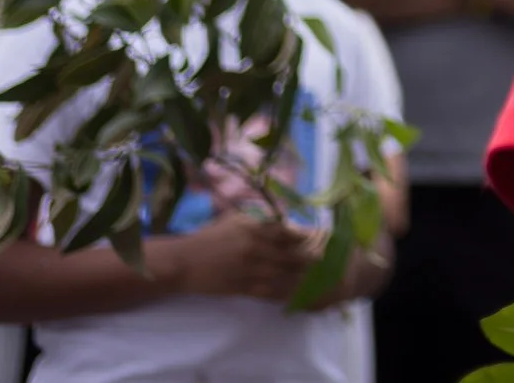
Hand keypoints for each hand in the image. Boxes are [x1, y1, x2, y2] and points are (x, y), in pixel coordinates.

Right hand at [152, 211, 318, 303]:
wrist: (185, 262)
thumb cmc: (211, 237)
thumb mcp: (235, 220)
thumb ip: (260, 220)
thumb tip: (286, 221)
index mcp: (253, 229)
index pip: (287, 232)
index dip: (307, 237)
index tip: (322, 238)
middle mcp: (254, 249)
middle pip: (290, 255)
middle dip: (311, 259)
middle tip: (329, 260)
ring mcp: (249, 270)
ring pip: (283, 276)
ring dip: (302, 278)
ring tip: (319, 278)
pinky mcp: (242, 288)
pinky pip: (268, 292)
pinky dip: (284, 293)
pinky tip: (297, 294)